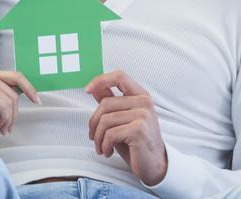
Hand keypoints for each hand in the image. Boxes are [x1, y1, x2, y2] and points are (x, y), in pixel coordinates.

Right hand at [0, 69, 39, 134]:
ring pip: (10, 101)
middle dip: (16, 113)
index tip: (37, 100)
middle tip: (10, 126)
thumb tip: (24, 94)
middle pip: (15, 93)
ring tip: (3, 128)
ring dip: (9, 119)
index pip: (17, 76)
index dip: (29, 88)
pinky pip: (3, 106)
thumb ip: (5, 94)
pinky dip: (4, 119)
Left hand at [86, 70, 166, 185]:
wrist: (153, 165)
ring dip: (98, 137)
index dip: (101, 80)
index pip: (119, 76)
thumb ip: (110, 101)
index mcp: (140, 95)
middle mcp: (144, 102)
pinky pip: (110, 134)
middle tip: (93, 137)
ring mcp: (143, 115)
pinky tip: (108, 151)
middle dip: (94, 123)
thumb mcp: (121, 119)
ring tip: (101, 147)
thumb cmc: (135, 142)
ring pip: (105, 120)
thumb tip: (94, 88)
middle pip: (105, 103)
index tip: (87, 89)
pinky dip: (105, 145)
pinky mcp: (139, 130)